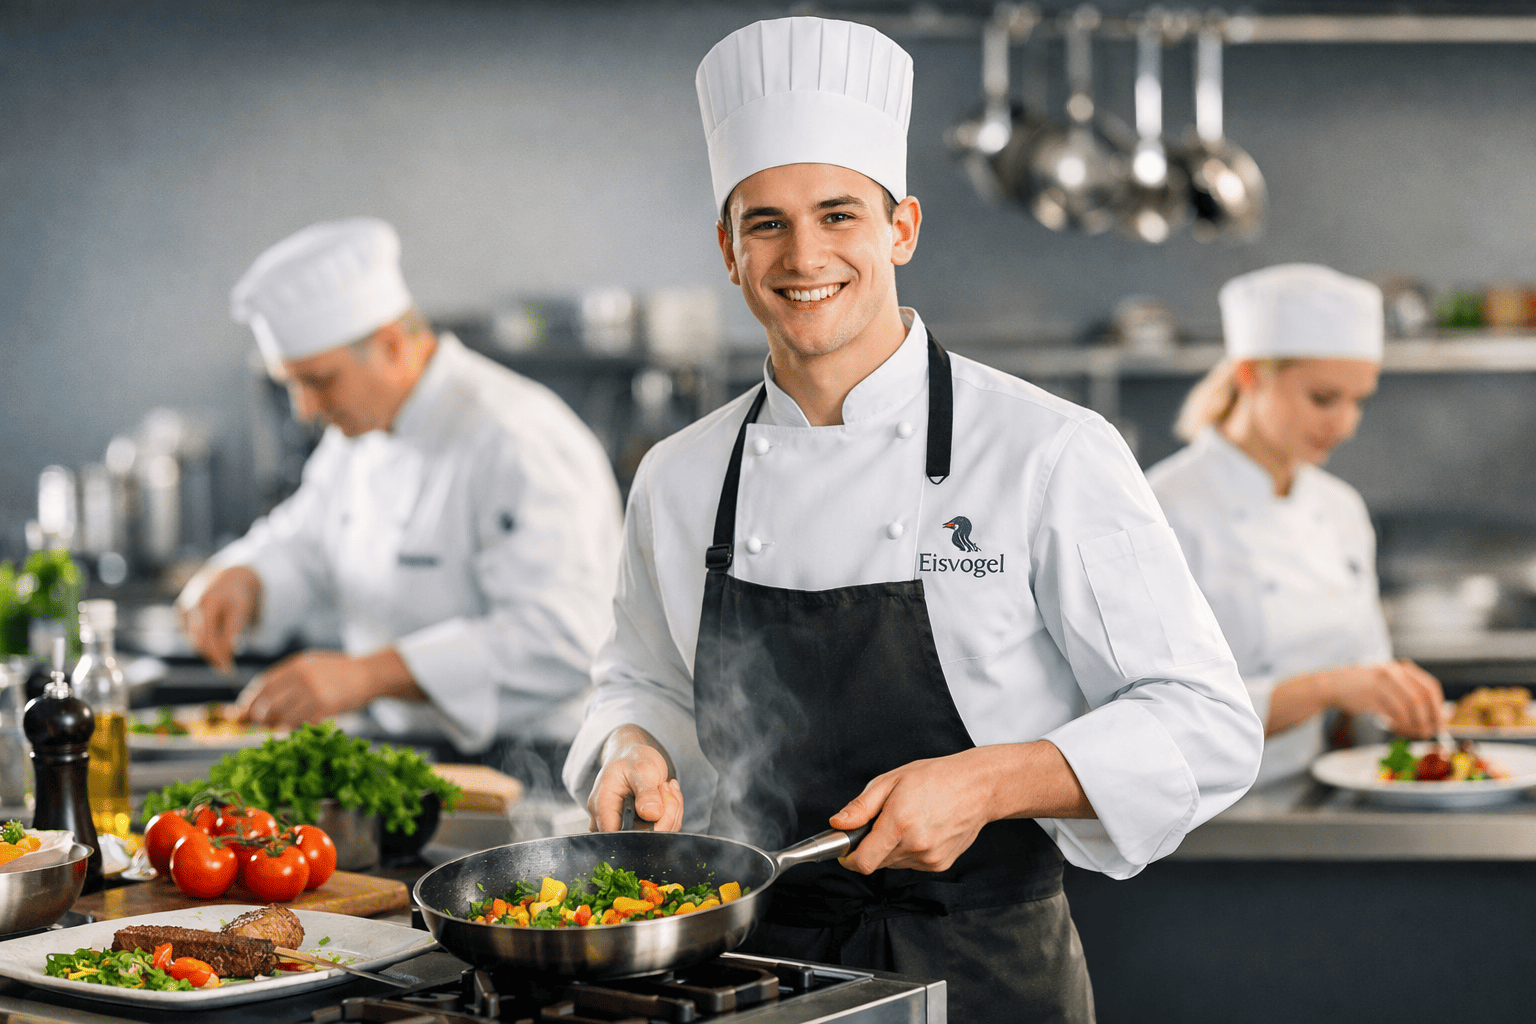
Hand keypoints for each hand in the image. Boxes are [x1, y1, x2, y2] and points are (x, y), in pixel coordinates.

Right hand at [177, 566, 260, 669]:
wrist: (230, 573)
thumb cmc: (238, 593)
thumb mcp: (241, 608)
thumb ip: (233, 629)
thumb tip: (229, 651)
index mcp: (206, 604)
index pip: (208, 638)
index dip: (217, 655)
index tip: (229, 670)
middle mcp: (190, 606)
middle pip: (198, 641)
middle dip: (213, 656)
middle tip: (227, 669)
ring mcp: (183, 608)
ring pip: (192, 639)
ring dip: (207, 650)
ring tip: (224, 656)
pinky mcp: (180, 610)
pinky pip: (189, 632)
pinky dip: (201, 640)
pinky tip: (214, 642)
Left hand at [236, 648, 419, 726]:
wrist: (369, 674)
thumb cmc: (338, 672)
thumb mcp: (310, 665)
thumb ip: (287, 680)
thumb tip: (257, 702)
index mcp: (295, 665)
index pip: (263, 686)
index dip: (250, 702)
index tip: (243, 713)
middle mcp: (302, 677)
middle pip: (269, 703)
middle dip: (262, 717)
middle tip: (264, 724)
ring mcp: (314, 692)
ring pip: (283, 717)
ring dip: (279, 725)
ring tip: (282, 727)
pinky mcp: (326, 707)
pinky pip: (302, 723)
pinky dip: (296, 729)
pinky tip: (298, 728)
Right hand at [588, 725, 682, 832]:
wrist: (632, 757)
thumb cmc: (632, 759)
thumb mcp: (641, 768)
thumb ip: (646, 792)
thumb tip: (653, 815)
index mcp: (602, 807)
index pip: (621, 836)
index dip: (647, 829)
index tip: (661, 802)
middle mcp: (607, 822)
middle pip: (640, 839)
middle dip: (665, 816)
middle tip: (667, 788)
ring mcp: (622, 827)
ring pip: (655, 837)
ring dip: (670, 813)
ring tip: (666, 786)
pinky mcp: (637, 829)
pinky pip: (661, 831)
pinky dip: (671, 814)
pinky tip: (667, 794)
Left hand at [831, 742, 1092, 874]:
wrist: (978, 787)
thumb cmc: (934, 777)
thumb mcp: (891, 781)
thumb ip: (860, 807)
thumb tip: (837, 825)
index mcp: (899, 823)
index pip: (863, 863)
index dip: (849, 858)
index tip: (847, 848)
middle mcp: (915, 845)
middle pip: (877, 862)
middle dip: (871, 846)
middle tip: (883, 820)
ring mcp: (930, 858)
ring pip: (894, 864)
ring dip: (891, 848)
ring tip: (908, 820)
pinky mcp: (940, 864)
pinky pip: (912, 864)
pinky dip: (909, 851)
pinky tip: (922, 829)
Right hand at [1325, 659, 1445, 738]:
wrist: (1335, 684)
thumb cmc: (1368, 687)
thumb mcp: (1392, 683)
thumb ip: (1414, 694)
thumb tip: (1442, 714)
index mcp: (1402, 668)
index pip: (1430, 687)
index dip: (1438, 707)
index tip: (1441, 723)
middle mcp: (1392, 673)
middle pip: (1420, 699)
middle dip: (1427, 719)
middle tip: (1428, 732)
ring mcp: (1380, 684)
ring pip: (1406, 709)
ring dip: (1412, 725)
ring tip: (1411, 732)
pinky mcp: (1369, 697)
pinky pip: (1391, 715)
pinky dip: (1397, 725)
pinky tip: (1395, 727)